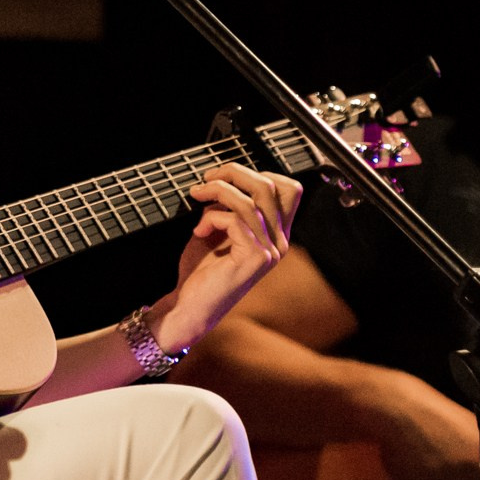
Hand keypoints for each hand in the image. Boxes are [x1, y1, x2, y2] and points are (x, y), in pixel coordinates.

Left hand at [157, 163, 300, 351]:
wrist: (190, 307)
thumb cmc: (201, 271)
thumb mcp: (216, 230)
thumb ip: (227, 208)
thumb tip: (222, 182)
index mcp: (274, 233)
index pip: (289, 189)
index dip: (258, 172)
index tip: (225, 177)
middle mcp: (279, 241)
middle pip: (271, 187)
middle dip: (235, 173)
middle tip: (206, 179)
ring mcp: (270, 251)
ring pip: (251, 201)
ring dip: (217, 191)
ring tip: (195, 196)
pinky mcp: (255, 259)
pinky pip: (235, 221)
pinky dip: (211, 218)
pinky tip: (199, 231)